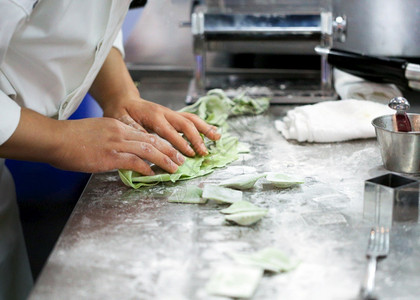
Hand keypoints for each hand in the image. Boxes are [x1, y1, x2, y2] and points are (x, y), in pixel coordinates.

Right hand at [53, 117, 184, 174]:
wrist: (56, 139)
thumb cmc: (71, 138)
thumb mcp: (97, 132)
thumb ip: (111, 140)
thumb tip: (120, 151)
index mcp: (117, 125)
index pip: (144, 133)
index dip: (160, 143)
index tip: (169, 149)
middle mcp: (120, 132)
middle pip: (152, 140)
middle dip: (169, 150)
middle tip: (180, 158)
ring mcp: (116, 144)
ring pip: (148, 150)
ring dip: (164, 160)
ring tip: (174, 168)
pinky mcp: (110, 156)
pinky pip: (134, 161)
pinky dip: (146, 167)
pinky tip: (152, 173)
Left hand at [102, 97, 220, 156]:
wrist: (123, 100)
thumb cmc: (120, 112)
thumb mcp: (120, 120)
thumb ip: (132, 130)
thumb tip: (144, 142)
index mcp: (153, 116)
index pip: (170, 131)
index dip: (180, 143)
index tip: (189, 154)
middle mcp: (165, 113)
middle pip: (185, 124)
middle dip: (196, 138)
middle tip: (204, 152)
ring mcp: (170, 113)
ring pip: (191, 119)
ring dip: (205, 129)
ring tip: (217, 138)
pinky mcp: (173, 115)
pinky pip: (190, 119)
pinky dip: (202, 126)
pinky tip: (212, 132)